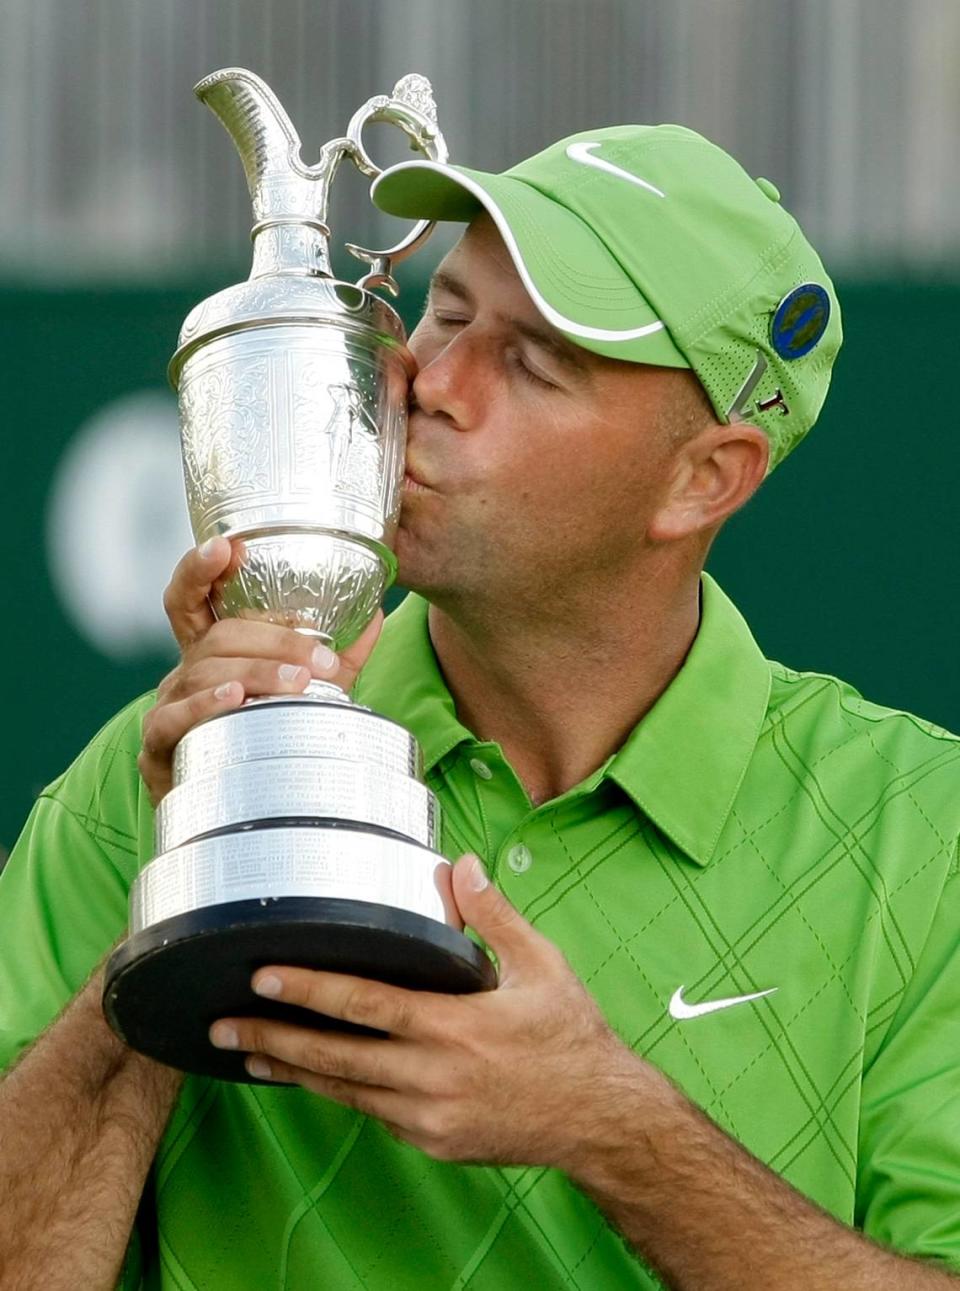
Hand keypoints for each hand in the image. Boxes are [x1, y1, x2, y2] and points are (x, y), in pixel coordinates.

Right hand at [138, 538, 382, 804]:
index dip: (202, 567)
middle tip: (320, 659)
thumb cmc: (261, 736)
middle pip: (219, 637)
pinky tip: (233, 701)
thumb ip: (337, 657)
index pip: (194, 596)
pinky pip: (173, 717)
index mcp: (212, 648)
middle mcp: (185, 669)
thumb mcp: (305, 692)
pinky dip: (204, 706)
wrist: (230, 809)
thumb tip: (376, 615)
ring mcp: (167, 704)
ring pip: (204, 673)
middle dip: (272, 641)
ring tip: (296, 684)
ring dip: (256, 674)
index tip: (226, 545)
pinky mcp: (158, 744)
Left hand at [209, 855, 636, 1168]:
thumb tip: (461, 866)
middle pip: (336, 1058)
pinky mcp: (434, 1142)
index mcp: (457, 1027)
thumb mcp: (543, 965)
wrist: (600, 1118)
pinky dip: (340, 1093)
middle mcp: (435, 1078)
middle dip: (274, 1038)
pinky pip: (374, 1113)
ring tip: (247, 1053)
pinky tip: (314, 1077)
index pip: (366, 1005)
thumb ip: (495, 915)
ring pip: (346, 1093)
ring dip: (293, 1072)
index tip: (264, 975)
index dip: (311, 989)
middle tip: (223, 1024)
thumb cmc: (571, 1037)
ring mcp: (431, 1118)